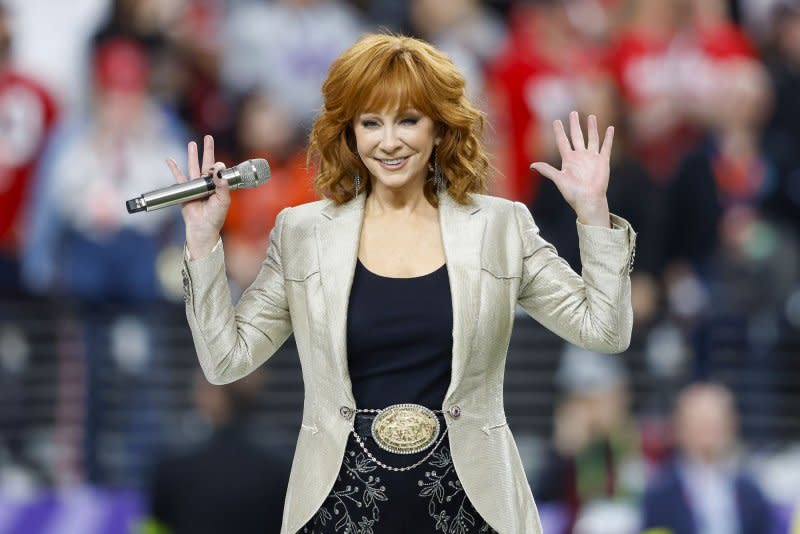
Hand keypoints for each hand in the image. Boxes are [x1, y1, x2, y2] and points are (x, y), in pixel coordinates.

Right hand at [166, 135, 229, 258]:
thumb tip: (219, 170)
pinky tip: (169, 159)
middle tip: (208, 137)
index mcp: (218, 185)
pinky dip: (174, 168)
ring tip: (192, 143)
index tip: (216, 168)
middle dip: (207, 150)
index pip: (219, 170)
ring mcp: (196, 186)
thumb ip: (222, 185)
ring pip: (193, 167)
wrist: (202, 228)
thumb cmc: (215, 217)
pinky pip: (178, 177)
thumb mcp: (223, 201)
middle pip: (207, 163)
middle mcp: (207, 184)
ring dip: (192, 155)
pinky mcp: (185, 191)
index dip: (218, 166)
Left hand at [531, 111, 612, 226]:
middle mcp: (580, 156)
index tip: (556, 121)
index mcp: (568, 159)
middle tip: (572, 113)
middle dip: (574, 125)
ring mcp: (592, 158)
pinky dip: (608, 138)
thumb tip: (531, 165)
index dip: (559, 131)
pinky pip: (606, 146)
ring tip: (591, 116)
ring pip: (592, 138)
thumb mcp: (558, 179)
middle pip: (576, 136)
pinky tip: (610, 128)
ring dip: (592, 128)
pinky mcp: (603, 161)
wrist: (588, 200)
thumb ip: (547, 170)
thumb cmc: (573, 193)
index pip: (562, 141)